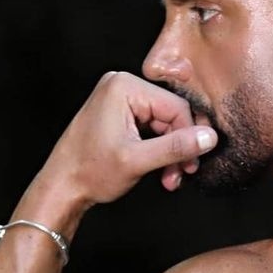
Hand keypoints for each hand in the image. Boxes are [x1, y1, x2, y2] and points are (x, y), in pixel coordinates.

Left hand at [43, 71, 217, 206]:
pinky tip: (158, 170)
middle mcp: (121, 86)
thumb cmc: (89, 171)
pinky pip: (151, 129)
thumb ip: (176, 147)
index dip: (189, 138)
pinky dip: (158, 151)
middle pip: (171, 116)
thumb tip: (209, 138)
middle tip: (178, 176)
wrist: (62, 186)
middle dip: (178, 149)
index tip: (190, 166)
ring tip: (168, 178)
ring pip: (163, 125)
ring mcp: (119, 99)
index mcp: (124, 87)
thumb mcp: (138, 160)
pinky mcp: (119, 113)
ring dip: (170, 154)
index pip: (176, 107)